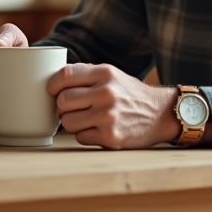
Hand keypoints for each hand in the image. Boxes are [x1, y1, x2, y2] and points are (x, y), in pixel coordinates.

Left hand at [48, 64, 180, 148]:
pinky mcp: (111, 137)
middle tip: (71, 108)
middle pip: (62, 101)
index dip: (52, 85)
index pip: (64, 75)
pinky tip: (96, 129)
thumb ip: (85, 74)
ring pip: (67, 122)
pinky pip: (80, 137)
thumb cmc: (129, 94)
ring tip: (84, 119)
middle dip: (62, 107)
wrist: (160, 114)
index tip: (52, 91)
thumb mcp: (111, 74)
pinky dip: (84, 135)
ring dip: (71, 122)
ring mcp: (108, 116)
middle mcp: (106, 93)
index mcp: (105, 73)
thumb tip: (53, 79)